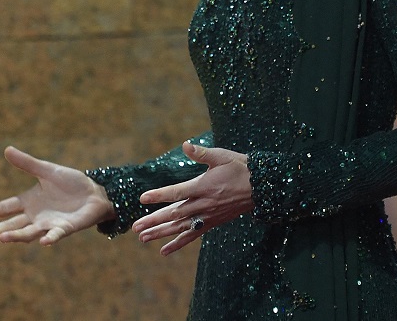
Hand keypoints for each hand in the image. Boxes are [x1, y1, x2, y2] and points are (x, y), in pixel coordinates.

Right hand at [0, 146, 114, 245]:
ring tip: (3, 238)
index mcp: (29, 201)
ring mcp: (49, 224)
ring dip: (17, 236)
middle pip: (14, 224)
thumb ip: (28, 164)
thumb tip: (7, 150)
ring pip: (29, 232)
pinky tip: (43, 242)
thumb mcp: (47, 171)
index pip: (6, 206)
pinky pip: (55, 235)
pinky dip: (49, 238)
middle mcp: (36, 216)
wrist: (95, 193)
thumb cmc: (70, 183)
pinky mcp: (65, 228)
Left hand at [131, 142, 252, 255]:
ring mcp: (208, 215)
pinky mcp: (212, 222)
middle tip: (135, 227)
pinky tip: (163, 250)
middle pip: (175, 214)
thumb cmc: (240, 167)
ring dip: (161, 233)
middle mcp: (204, 204)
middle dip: (154, 221)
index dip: (159, 195)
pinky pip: (192, 235)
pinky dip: (177, 243)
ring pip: (180, 227)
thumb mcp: (222, 156)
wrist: (260, 187)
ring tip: (142, 238)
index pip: (177, 192)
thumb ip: (202, 153)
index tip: (142, 198)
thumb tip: (185, 144)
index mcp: (204, 186)